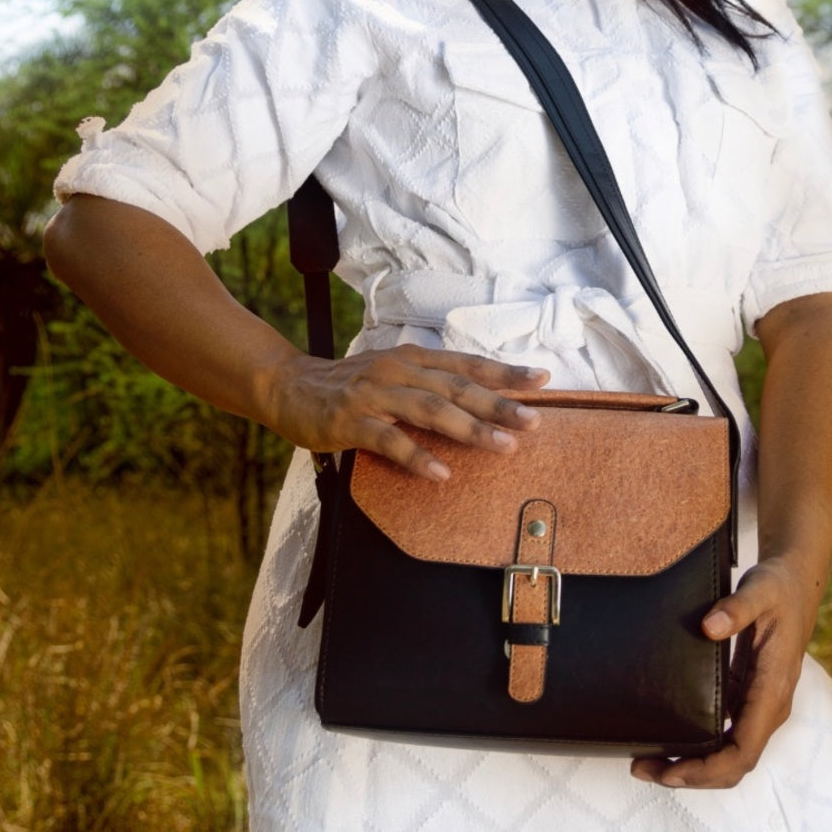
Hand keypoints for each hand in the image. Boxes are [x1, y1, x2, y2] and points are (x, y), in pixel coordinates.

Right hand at [262, 343, 549, 479]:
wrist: (289, 387)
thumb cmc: (349, 387)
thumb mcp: (394, 374)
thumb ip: (429, 383)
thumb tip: (478, 400)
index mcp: (413, 358)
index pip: (467, 364)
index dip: (505, 372)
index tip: (542, 380)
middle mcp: (398, 370)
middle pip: (457, 386)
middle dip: (499, 403)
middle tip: (534, 421)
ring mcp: (375, 394)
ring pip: (431, 410)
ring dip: (470, 428)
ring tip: (503, 446)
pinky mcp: (352, 421)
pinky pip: (390, 440)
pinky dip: (418, 457)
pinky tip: (441, 474)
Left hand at [630, 556, 814, 789]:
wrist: (795, 583)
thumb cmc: (778, 588)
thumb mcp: (759, 590)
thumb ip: (737, 607)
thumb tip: (709, 627)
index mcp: (773, 689)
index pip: (744, 750)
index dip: (709, 769)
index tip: (672, 771)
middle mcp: (769, 707)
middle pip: (733, 764)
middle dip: (691, 775)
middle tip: (643, 768)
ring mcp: (759, 706)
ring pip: (729, 755)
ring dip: (692, 767)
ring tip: (647, 762)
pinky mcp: (747, 698)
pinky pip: (725, 737)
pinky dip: (698, 748)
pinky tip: (668, 740)